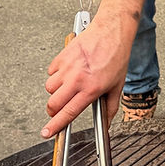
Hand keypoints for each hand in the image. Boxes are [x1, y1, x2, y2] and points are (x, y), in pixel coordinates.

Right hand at [42, 19, 128, 137]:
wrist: (111, 32)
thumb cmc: (116, 57)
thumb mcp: (117, 86)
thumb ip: (110, 108)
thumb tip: (106, 124)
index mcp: (91, 89)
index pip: (68, 113)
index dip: (55, 126)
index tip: (47, 133)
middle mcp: (77, 79)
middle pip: (53, 104)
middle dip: (53, 110)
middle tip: (59, 108)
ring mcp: (67, 67)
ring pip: (49, 88)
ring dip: (56, 91)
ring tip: (70, 84)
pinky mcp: (62, 56)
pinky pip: (51, 72)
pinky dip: (57, 74)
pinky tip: (69, 70)